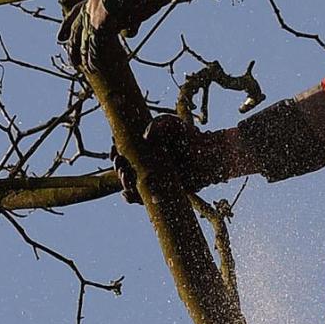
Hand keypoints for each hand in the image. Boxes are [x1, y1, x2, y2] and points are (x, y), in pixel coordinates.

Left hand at [58, 0, 171, 71]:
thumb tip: (128, 33)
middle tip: (71, 60)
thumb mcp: (130, 6)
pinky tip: (93, 66)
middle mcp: (91, 5)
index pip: (75, 12)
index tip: (60, 38)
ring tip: (83, 68)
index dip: (67, 26)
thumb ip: (126, 21)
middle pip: (76, 29)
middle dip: (73, 46)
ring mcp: (94, 13)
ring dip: (82, 55)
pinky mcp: (100, 22)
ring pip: (83, 38)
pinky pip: (93, 44)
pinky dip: (93, 56)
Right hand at [116, 114, 246, 202]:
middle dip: (118, 166)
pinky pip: (142, 199)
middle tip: (120, 162)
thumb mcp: (174, 124)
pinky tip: (126, 194)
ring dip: (122, 182)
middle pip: (124, 169)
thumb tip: (146, 137)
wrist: (209, 156)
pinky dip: (131, 198)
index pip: (123, 153)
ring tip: (125, 175)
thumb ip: (160, 124)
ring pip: (130, 185)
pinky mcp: (161, 193)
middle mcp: (146, 166)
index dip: (115, 152)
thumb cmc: (191, 138)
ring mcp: (153, 181)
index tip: (114, 148)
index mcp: (145, 152)